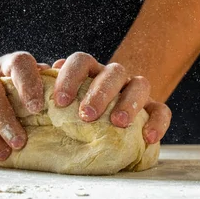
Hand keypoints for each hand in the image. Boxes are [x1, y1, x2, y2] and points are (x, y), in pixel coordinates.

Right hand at [0, 51, 47, 160]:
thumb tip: (62, 77)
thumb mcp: (34, 76)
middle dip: (4, 120)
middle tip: (20, 142)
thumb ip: (48, 79)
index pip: (18, 66)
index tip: (37, 108)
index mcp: (10, 63)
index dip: (27, 85)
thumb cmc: (19, 85)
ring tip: (4, 155)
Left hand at [52, 52, 170, 143]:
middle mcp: (113, 77)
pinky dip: (157, 122)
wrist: (102, 130)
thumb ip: (48, 92)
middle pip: (112, 71)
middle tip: (86, 115)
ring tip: (118, 123)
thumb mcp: (59, 104)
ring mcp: (134, 91)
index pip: (81, 61)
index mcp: (89, 71)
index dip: (70, 77)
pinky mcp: (153, 109)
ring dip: (128, 102)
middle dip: (99, 92)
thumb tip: (38, 78)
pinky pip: (161, 110)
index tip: (59, 101)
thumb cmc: (72, 116)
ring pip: (140, 83)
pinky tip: (147, 137)